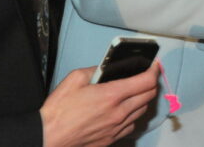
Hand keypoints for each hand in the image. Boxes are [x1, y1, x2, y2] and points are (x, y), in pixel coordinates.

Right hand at [41, 63, 158, 146]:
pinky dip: (133, 115)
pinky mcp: (112, 139)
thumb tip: (106, 68)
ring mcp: (117, 128)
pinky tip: (124, 110)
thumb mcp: (75, 79)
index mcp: (111, 95)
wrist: (49, 137)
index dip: (154, 70)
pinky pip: (131, 125)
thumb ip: (95, 70)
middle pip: (149, 96)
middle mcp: (119, 113)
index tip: (154, 65)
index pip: (146, 82)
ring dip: (143, 99)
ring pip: (142, 111)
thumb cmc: (59, 110)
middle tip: (146, 76)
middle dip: (151, 83)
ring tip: (135, 92)